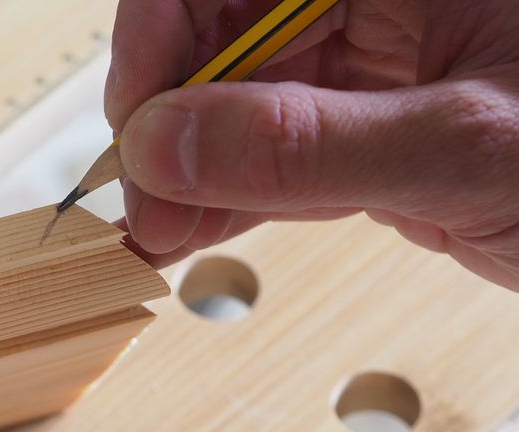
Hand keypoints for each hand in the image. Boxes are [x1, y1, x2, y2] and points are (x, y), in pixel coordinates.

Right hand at [106, 0, 518, 288]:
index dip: (165, 29)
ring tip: (158, 232)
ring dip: (189, 168)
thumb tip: (163, 144)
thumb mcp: (464, 150)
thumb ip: (301, 148)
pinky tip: (195, 229)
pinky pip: (276, 149)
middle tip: (141, 202)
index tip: (137, 118)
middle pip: (226, 30)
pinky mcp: (374, 124)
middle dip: (172, 117)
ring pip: (241, 98)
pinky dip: (229, 194)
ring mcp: (378, 59)